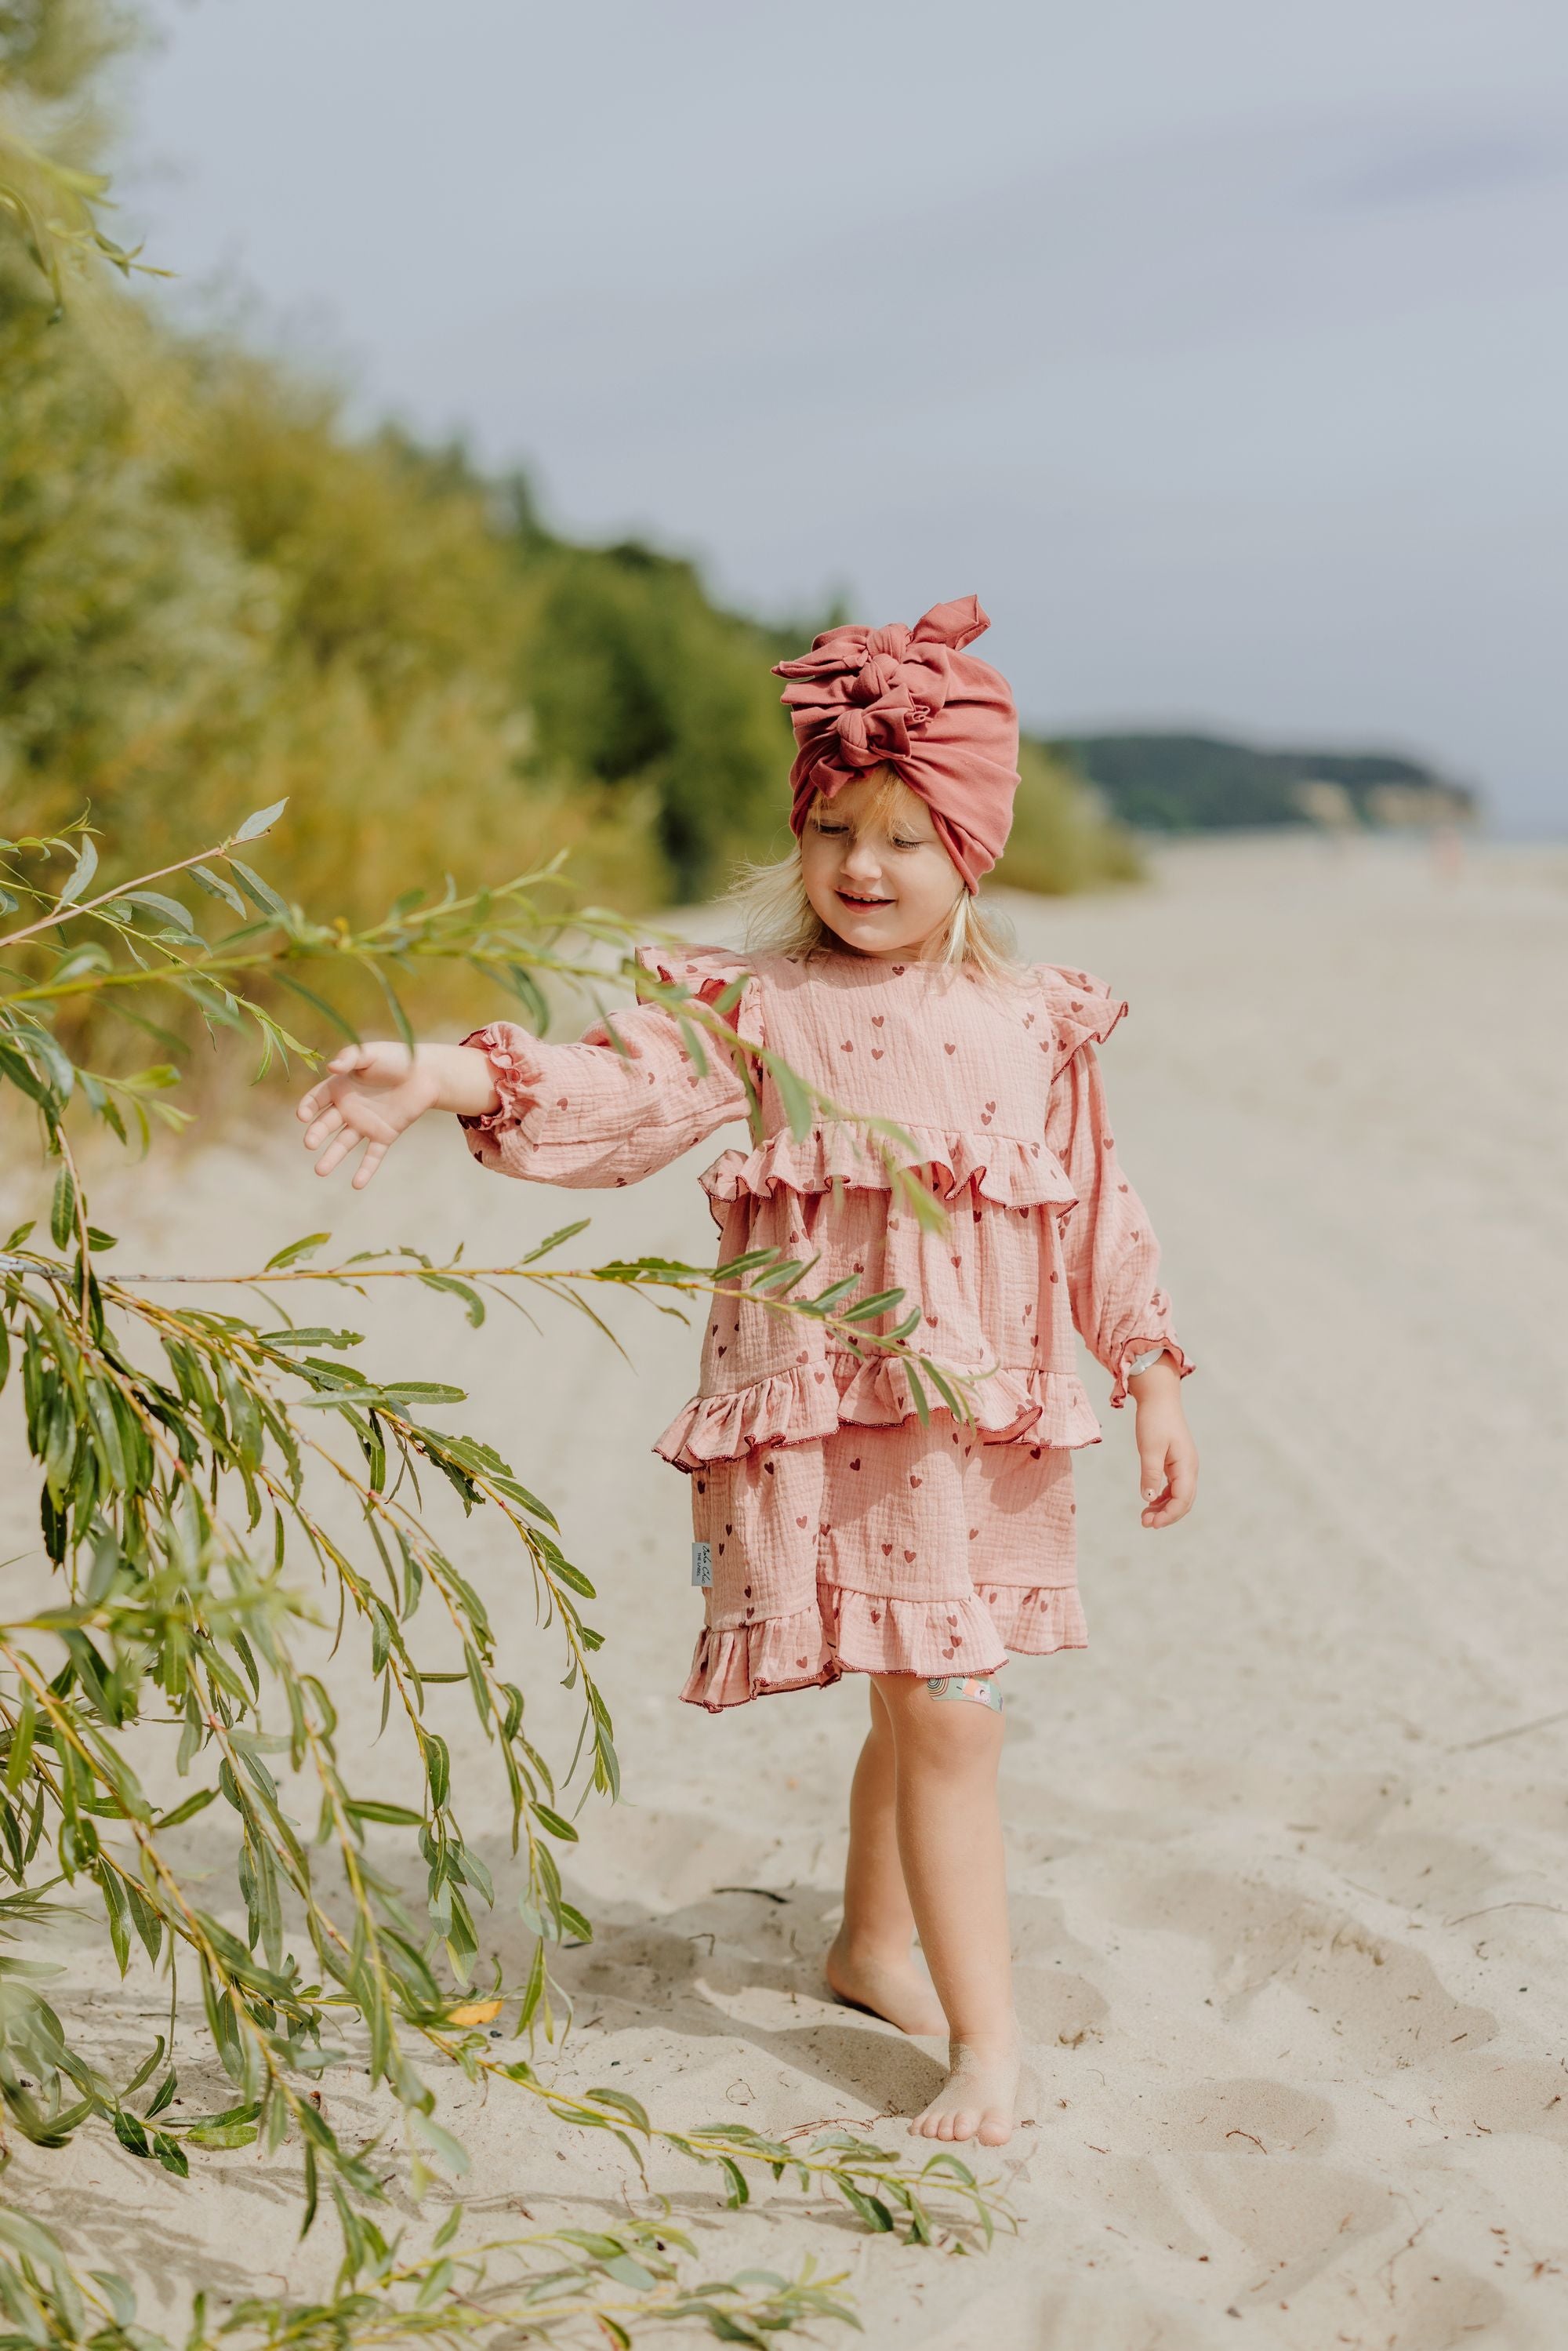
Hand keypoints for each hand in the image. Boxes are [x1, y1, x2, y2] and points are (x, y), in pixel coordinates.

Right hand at [296, 1042, 444, 1187]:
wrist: (427, 1073)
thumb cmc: (396, 1058)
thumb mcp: (370, 1052)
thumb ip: (350, 1057)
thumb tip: (331, 1067)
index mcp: (340, 1087)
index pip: (316, 1100)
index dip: (307, 1108)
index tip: (303, 1116)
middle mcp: (348, 1108)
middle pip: (326, 1124)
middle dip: (316, 1134)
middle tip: (310, 1144)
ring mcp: (365, 1124)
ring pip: (344, 1144)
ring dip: (332, 1157)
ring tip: (320, 1171)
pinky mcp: (384, 1135)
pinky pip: (372, 1155)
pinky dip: (366, 1170)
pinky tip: (357, 1184)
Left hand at [1130, 1365, 1197, 1529]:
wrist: (1159, 1398)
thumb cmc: (1154, 1420)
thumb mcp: (1149, 1448)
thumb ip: (1150, 1473)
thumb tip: (1149, 1498)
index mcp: (1186, 1465)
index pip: (1183, 1499)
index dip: (1169, 1514)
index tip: (1151, 1523)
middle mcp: (1189, 1468)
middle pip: (1184, 1501)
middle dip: (1167, 1515)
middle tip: (1145, 1523)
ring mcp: (1184, 1465)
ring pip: (1179, 1495)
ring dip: (1164, 1508)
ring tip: (1145, 1517)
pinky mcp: (1177, 1463)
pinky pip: (1174, 1487)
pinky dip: (1163, 1497)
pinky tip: (1150, 1502)